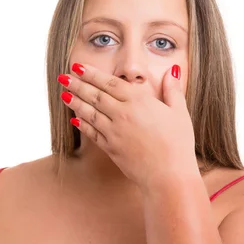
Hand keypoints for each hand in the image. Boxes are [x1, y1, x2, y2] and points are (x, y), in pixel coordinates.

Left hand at [58, 62, 198, 189]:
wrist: (169, 176)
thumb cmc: (178, 144)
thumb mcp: (180, 113)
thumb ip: (173, 90)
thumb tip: (172, 71)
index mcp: (139, 101)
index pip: (111, 83)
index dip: (92, 74)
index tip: (78, 66)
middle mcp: (122, 114)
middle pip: (95, 95)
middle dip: (77, 84)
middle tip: (63, 76)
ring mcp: (114, 132)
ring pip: (89, 113)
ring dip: (75, 102)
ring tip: (63, 93)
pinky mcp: (110, 148)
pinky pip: (92, 132)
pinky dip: (82, 124)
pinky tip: (74, 119)